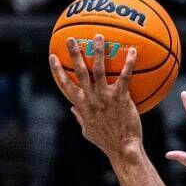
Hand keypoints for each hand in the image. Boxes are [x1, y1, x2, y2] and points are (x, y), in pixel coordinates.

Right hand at [50, 38, 142, 159]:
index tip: (53, 57)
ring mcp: (105, 98)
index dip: (57, 71)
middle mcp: (91, 99)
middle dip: (74, 54)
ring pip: (98, 70)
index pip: (65, 85)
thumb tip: (72, 110)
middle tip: (71, 39)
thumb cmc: (106, 142)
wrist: (122, 149)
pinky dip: (129, 63)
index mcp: (82, 106)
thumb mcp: (88, 132)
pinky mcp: (120, 98)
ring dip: (97, 52)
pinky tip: (133, 51)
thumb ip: (80, 118)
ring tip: (98, 37)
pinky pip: (125, 77)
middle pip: (79, 72)